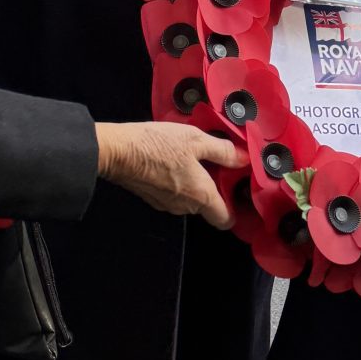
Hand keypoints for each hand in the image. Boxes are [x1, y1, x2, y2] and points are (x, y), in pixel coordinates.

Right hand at [95, 120, 245, 228]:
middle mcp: (186, 206)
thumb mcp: (196, 139)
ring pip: (190, 200)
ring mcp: (167, 205)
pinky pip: (173, 194)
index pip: (226, 220)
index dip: (235, 209)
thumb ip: (224, 151)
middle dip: (213, 188)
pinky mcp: (152, 199)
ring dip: (194, 183)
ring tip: (191, 157)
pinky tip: (172, 160)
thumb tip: (243, 158)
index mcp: (202, 196)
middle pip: (208, 206)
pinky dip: (176, 182)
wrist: (118, 151)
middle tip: (214, 164)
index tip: (236, 191)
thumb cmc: (157, 146)